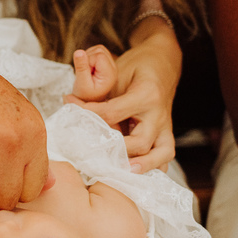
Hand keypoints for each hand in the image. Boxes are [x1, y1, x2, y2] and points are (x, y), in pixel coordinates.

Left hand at [66, 18, 180, 171]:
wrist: (162, 62)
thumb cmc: (137, 67)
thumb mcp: (117, 72)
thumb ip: (100, 93)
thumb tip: (72, 104)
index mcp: (146, 95)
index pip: (112, 114)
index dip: (89, 114)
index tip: (71, 109)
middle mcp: (159, 114)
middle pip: (139, 141)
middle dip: (117, 151)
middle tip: (94, 156)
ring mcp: (166, 126)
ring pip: (161, 153)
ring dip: (143, 166)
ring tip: (123, 173)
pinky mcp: (167, 133)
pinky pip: (166, 155)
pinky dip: (155, 166)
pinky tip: (138, 175)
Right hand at [70, 45, 118, 104]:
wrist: (88, 99)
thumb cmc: (84, 94)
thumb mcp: (81, 83)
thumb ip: (81, 67)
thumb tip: (79, 51)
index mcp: (110, 74)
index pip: (99, 56)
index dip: (87, 61)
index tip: (84, 74)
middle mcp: (113, 68)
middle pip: (99, 50)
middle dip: (87, 58)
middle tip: (85, 73)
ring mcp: (111, 64)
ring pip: (98, 49)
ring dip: (88, 57)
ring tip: (86, 71)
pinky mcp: (107, 62)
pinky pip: (97, 51)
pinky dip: (89, 56)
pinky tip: (88, 68)